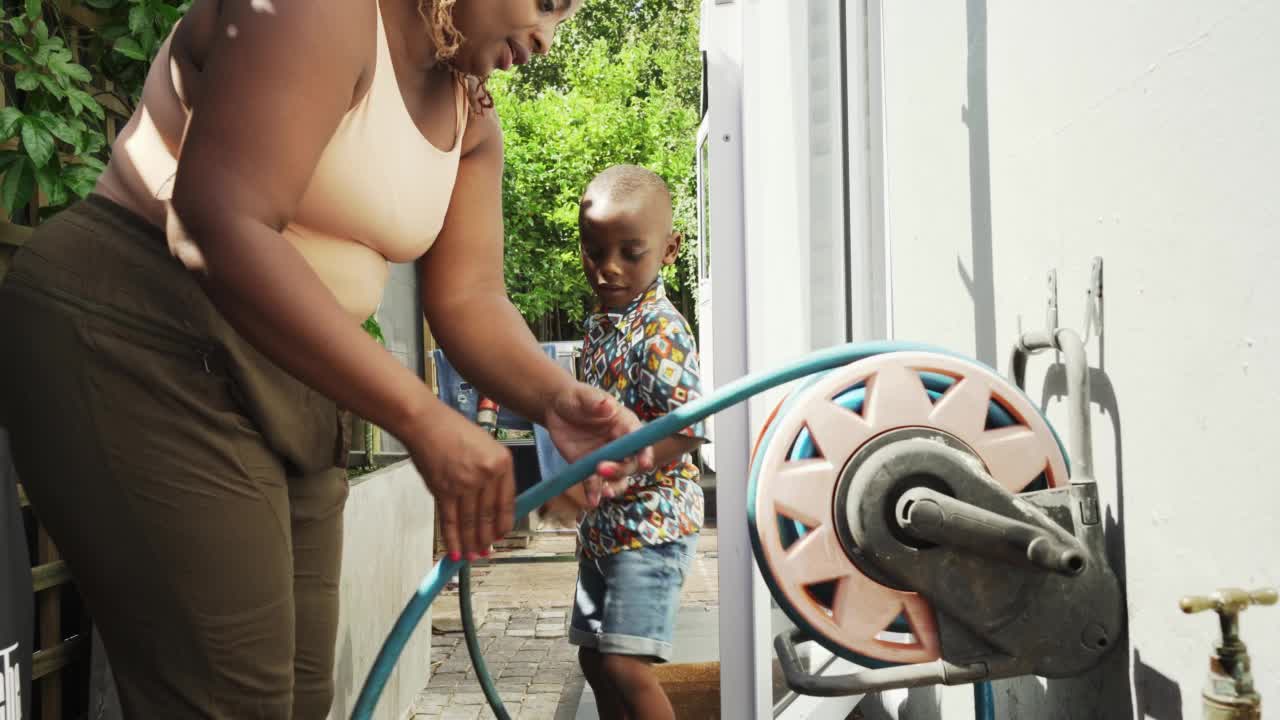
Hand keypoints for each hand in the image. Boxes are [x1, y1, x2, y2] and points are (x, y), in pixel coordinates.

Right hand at [405, 410, 514, 561]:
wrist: (426, 423)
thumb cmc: (454, 430)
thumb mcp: (486, 446)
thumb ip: (493, 473)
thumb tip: (493, 503)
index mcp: (502, 463)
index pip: (507, 502)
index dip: (504, 523)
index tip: (501, 536)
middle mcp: (486, 475)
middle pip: (488, 515)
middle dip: (486, 538)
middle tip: (486, 552)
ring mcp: (464, 483)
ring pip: (469, 521)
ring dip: (471, 542)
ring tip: (473, 556)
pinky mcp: (443, 489)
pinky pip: (449, 520)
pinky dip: (452, 538)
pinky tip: (455, 552)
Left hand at [543, 382, 654, 507]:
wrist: (556, 409)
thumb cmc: (576, 398)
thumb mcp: (583, 396)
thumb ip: (595, 401)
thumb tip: (607, 405)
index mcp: (625, 425)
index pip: (641, 440)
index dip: (645, 452)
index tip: (644, 462)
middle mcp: (620, 444)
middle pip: (629, 463)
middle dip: (619, 469)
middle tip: (600, 468)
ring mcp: (606, 459)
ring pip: (618, 478)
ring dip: (614, 487)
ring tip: (605, 493)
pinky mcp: (590, 469)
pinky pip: (596, 484)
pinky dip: (595, 492)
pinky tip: (592, 500)